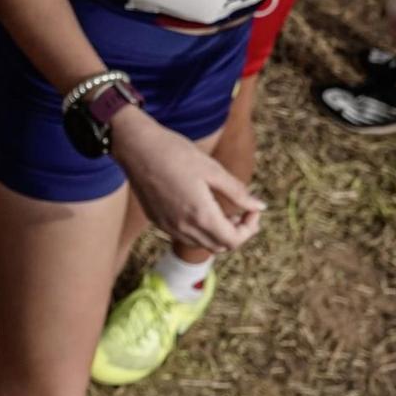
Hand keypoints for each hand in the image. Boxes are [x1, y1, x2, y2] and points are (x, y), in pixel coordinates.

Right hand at [111, 109, 263, 253]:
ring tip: (225, 211)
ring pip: (202, 244)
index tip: (253, 210)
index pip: (234, 240)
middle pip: (220, 247)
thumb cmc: (175, 153)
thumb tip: (259, 206)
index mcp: (201, 214)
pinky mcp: (158, 221)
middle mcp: (184, 227)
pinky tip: (202, 209)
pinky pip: (185, 236)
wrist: (136, 148)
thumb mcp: (212, 169)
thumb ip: (237, 192)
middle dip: (237, 233)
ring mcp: (169, 227)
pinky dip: (201, 230)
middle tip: (244, 212)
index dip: (250, 228)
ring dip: (219, 234)